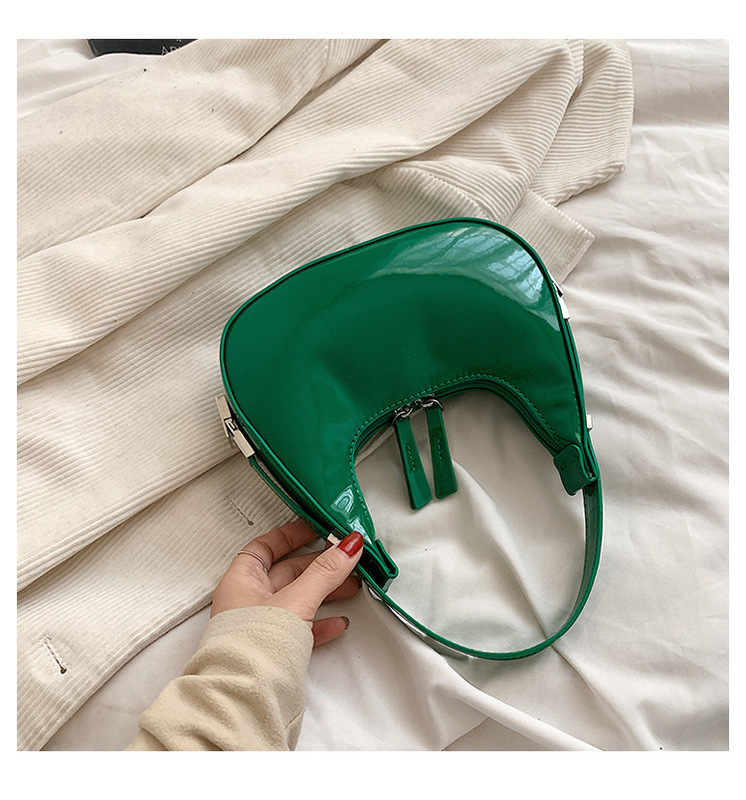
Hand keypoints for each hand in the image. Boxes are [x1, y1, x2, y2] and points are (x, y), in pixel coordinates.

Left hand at [211, 519, 364, 645]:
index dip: (291, 535)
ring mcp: (260, 626)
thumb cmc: (253, 647)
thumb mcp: (296, 599)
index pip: (265, 546)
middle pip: (287, 572)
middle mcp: (247, 601)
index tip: (315, 528)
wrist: (246, 697)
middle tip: (344, 558)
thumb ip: (325, 571)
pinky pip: (300, 628)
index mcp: (241, 581)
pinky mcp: (274, 649)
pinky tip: (338, 622)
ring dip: (325, 592)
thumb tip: (347, 545)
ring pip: (297, 599)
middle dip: (319, 566)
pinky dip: (320, 622)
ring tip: (351, 587)